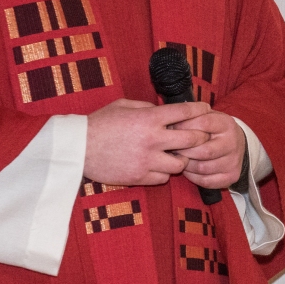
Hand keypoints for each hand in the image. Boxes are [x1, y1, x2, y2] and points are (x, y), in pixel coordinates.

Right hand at [84, 98, 210, 186]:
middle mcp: (152, 140)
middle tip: (199, 137)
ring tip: (175, 154)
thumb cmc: (99, 123)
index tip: (206, 109)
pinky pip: (164, 178)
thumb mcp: (123, 105)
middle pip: (192, 140)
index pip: (184, 112)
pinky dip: (164, 172)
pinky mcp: (140, 177)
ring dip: (181, 158)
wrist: (78, 148)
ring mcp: (147, 161)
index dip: (199, 109)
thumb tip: (164, 111)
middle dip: (199, 138)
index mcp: (148, 118)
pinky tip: (158, 165)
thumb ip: (147, 107)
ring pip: (180, 164)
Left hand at [176, 110, 244, 190]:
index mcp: (226, 124)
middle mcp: (233, 142)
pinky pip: (205, 181)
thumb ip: (190, 117)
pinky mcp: (231, 176)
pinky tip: (187, 169)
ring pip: (203, 168)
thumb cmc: (213, 130)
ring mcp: (233, 161)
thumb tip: (169, 124)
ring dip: (186, 164)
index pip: (203, 123)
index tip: (172, 129)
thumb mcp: (205, 117)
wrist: (236, 144)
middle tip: (172, 148)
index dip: (184, 127)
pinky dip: (192, 176)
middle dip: (183, 150)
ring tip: (178, 158)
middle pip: (204, 150)